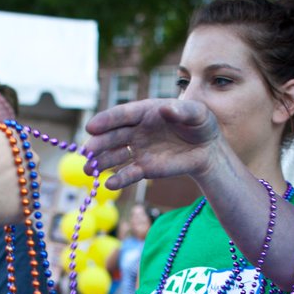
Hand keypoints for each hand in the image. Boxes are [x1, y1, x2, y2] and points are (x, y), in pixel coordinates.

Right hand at [83, 99, 225, 190]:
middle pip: (112, 136)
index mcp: (145, 112)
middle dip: (98, 144)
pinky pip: (128, 174)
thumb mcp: (197, 113)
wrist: (207, 149)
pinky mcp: (144, 168)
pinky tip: (109, 185)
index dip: (106, 120)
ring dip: (101, 162)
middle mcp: (136, 130)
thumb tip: (165, 109)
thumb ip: (181, 111)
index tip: (91, 127)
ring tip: (89, 171)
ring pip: (115, 155)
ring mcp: (138, 149)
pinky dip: (119, 180)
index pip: (122, 115)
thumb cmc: (201, 124)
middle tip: (85, 152)